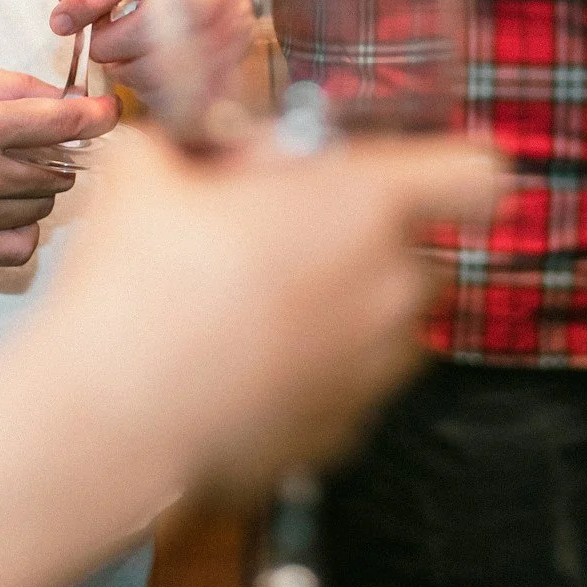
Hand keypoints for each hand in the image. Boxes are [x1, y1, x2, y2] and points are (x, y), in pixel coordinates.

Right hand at [0, 64, 116, 266]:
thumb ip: (12, 86)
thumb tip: (66, 99)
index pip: (65, 126)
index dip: (99, 115)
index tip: (107, 111)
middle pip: (60, 170)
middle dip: (63, 148)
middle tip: (44, 134)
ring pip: (42, 206)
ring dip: (40, 184)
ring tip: (9, 164)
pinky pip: (18, 246)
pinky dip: (22, 225)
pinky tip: (3, 203)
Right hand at [26, 128, 500, 492]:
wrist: (111, 415)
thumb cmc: (137, 282)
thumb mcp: (143, 174)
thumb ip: (175, 151)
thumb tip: (166, 150)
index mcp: (364, 205)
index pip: (476, 177)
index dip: (452, 173)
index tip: (419, 181)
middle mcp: (390, 288)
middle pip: (421, 256)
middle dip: (364, 249)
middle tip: (284, 245)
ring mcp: (374, 371)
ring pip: (388, 329)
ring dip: (343, 315)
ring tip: (256, 314)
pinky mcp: (343, 436)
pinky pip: (346, 392)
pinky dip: (310, 382)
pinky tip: (238, 375)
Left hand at [50, 0, 256, 104]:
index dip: (88, 0)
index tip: (61, 21)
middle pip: (140, 30)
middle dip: (106, 43)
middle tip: (101, 41)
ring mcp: (225, 25)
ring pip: (155, 68)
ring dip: (127, 68)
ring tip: (127, 53)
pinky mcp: (230, 58)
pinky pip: (176, 90)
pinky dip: (153, 85)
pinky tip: (151, 66)